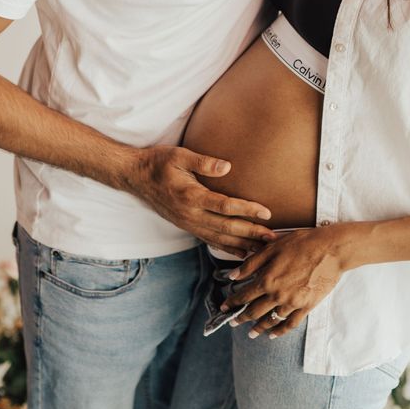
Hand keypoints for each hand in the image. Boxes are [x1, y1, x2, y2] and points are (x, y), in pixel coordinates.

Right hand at [126, 145, 275, 256]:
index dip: (247, 210)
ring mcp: (188, 223)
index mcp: (190, 196)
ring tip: (264, 250)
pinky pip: (209, 241)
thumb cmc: (158, 162)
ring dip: (243, 245)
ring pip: (219, 239)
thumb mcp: (179, 155)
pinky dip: (227, 248)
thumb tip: (227, 167)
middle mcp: (190, 214)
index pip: (225, 206)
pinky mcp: (187, 226)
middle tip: (273, 238)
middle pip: (226, 228)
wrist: (135, 177)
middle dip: (251, 233)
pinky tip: (242, 253)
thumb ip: (203, 161)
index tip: (267, 213)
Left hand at [222, 226, 346, 336]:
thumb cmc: (302, 243)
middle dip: (241, 318)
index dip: (232, 302)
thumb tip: (233, 276)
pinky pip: (290, 323)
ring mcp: (292, 303)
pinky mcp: (307, 306)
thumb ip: (252, 263)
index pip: (244, 295)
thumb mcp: (273, 247)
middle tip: (233, 323)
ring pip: (271, 320)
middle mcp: (277, 294)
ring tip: (251, 333)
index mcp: (267, 279)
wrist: (331, 250)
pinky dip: (280, 331)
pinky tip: (273, 334)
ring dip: (258, 328)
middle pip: (254, 311)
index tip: (225, 307)